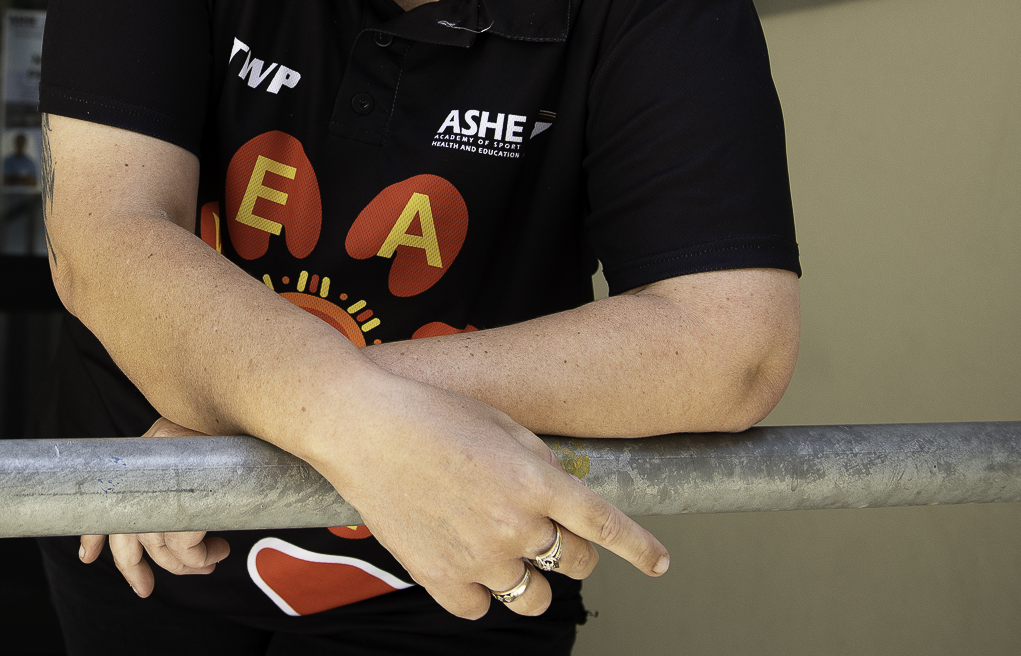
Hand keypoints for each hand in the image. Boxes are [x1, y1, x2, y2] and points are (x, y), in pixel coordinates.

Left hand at [79, 418, 231, 597]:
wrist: (259, 409)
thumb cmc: (240, 439)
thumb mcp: (203, 456)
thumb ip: (181, 481)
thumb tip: (178, 529)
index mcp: (148, 451)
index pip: (110, 494)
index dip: (95, 531)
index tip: (86, 558)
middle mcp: (150, 457)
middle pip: (128, 528)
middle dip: (133, 568)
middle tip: (145, 589)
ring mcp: (167, 473)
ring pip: (159, 542)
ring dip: (187, 564)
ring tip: (213, 559)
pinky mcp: (187, 489)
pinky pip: (185, 545)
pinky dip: (201, 557)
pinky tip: (220, 548)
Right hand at [310, 374, 668, 619]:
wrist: (360, 426)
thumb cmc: (428, 413)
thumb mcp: (500, 423)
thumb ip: (540, 462)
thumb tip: (561, 495)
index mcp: (536, 481)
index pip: (607, 527)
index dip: (640, 550)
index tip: (660, 564)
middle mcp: (515, 525)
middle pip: (575, 564)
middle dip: (572, 553)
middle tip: (548, 535)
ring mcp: (478, 558)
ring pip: (534, 597)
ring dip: (532, 580)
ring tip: (507, 555)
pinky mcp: (440, 578)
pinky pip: (482, 607)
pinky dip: (481, 592)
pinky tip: (465, 561)